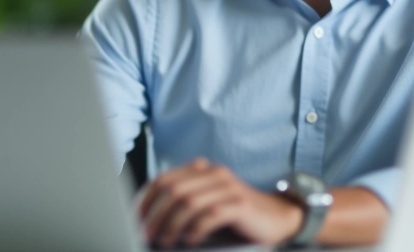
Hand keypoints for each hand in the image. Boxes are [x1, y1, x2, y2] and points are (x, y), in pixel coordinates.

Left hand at [136, 157, 303, 248]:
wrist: (277, 218)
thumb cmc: (237, 216)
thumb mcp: (208, 205)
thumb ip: (185, 204)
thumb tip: (150, 221)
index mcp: (202, 171)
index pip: (164, 179)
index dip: (146, 199)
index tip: (136, 218)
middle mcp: (214, 174)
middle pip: (174, 189)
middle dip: (156, 214)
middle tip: (147, 233)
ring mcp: (228, 187)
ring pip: (190, 202)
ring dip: (172, 224)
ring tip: (165, 241)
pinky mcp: (241, 204)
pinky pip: (211, 214)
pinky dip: (195, 229)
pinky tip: (190, 241)